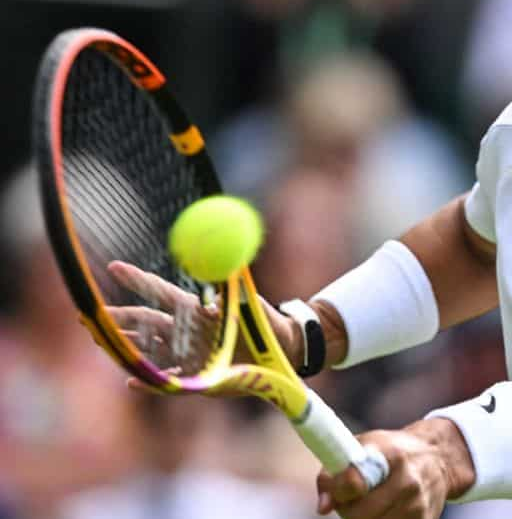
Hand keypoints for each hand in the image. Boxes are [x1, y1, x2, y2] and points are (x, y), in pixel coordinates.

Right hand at [104, 261, 303, 373]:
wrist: (280, 349)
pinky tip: (131, 381)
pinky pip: (168, 380)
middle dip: (120, 318)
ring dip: (126, 346)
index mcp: (196, 308)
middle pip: (146, 321)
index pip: (160, 291)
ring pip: (149, 349)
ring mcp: (190, 353)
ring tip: (101, 340)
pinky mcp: (197, 377)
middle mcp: (188, 330)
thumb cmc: (263, 320)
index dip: (138, 280)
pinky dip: (149, 382)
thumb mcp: (248, 302)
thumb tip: (219, 283)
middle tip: (92, 315)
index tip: (113, 267)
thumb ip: (232, 291)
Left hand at [317, 419, 474, 518]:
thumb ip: (336, 472)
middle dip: (348, 510)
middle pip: (360, 514)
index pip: (354, 481)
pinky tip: (384, 511)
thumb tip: (323, 507)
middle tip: (350, 501)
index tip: (338, 489)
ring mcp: (417, 505)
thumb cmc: (393, 451)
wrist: (439, 459)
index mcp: (391, 454)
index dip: (339, 489)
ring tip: (369, 504)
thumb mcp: (365, 446)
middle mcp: (408, 481)